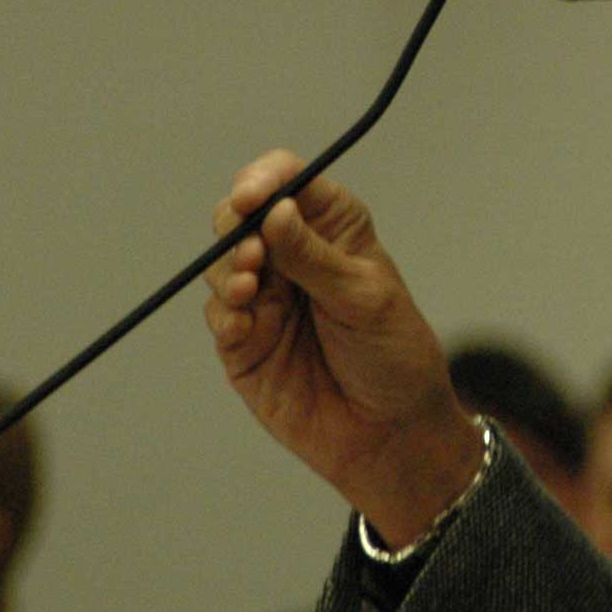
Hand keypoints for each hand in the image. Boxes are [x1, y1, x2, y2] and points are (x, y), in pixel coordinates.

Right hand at [202, 150, 482, 541]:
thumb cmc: (392, 355)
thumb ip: (313, 257)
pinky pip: (219, 315)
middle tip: (249, 249)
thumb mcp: (363, 297)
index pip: (289, 180)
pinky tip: (243, 319)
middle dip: (235, 224)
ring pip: (221, 262)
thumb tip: (273, 211)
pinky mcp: (245, 342)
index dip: (264, 179)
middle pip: (241, 216)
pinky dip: (224, 311)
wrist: (390, 433)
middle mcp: (293, 255)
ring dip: (226, 267)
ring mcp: (266, 297)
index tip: (251, 195)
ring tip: (247, 285)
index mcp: (333, 228)